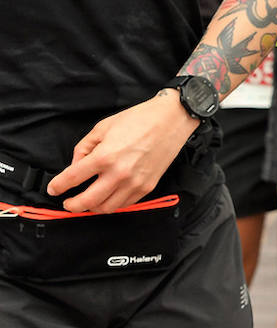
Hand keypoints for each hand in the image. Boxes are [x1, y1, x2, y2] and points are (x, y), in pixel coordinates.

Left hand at [47, 91, 199, 212]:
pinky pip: (125, 204)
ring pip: (106, 208)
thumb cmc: (139, 119)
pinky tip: (109, 196)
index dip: (58, 187)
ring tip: (89, 201)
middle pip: (87, 202)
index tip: (54, 189)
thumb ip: (84, 147)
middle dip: (72, 206)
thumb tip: (76, 165)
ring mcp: (134, 182)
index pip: (72, 179)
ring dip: (93, 207)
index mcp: (105, 156)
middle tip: (68, 203)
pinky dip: (113, 204)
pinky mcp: (147, 186)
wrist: (172, 119)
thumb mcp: (104, 127)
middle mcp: (119, 173)